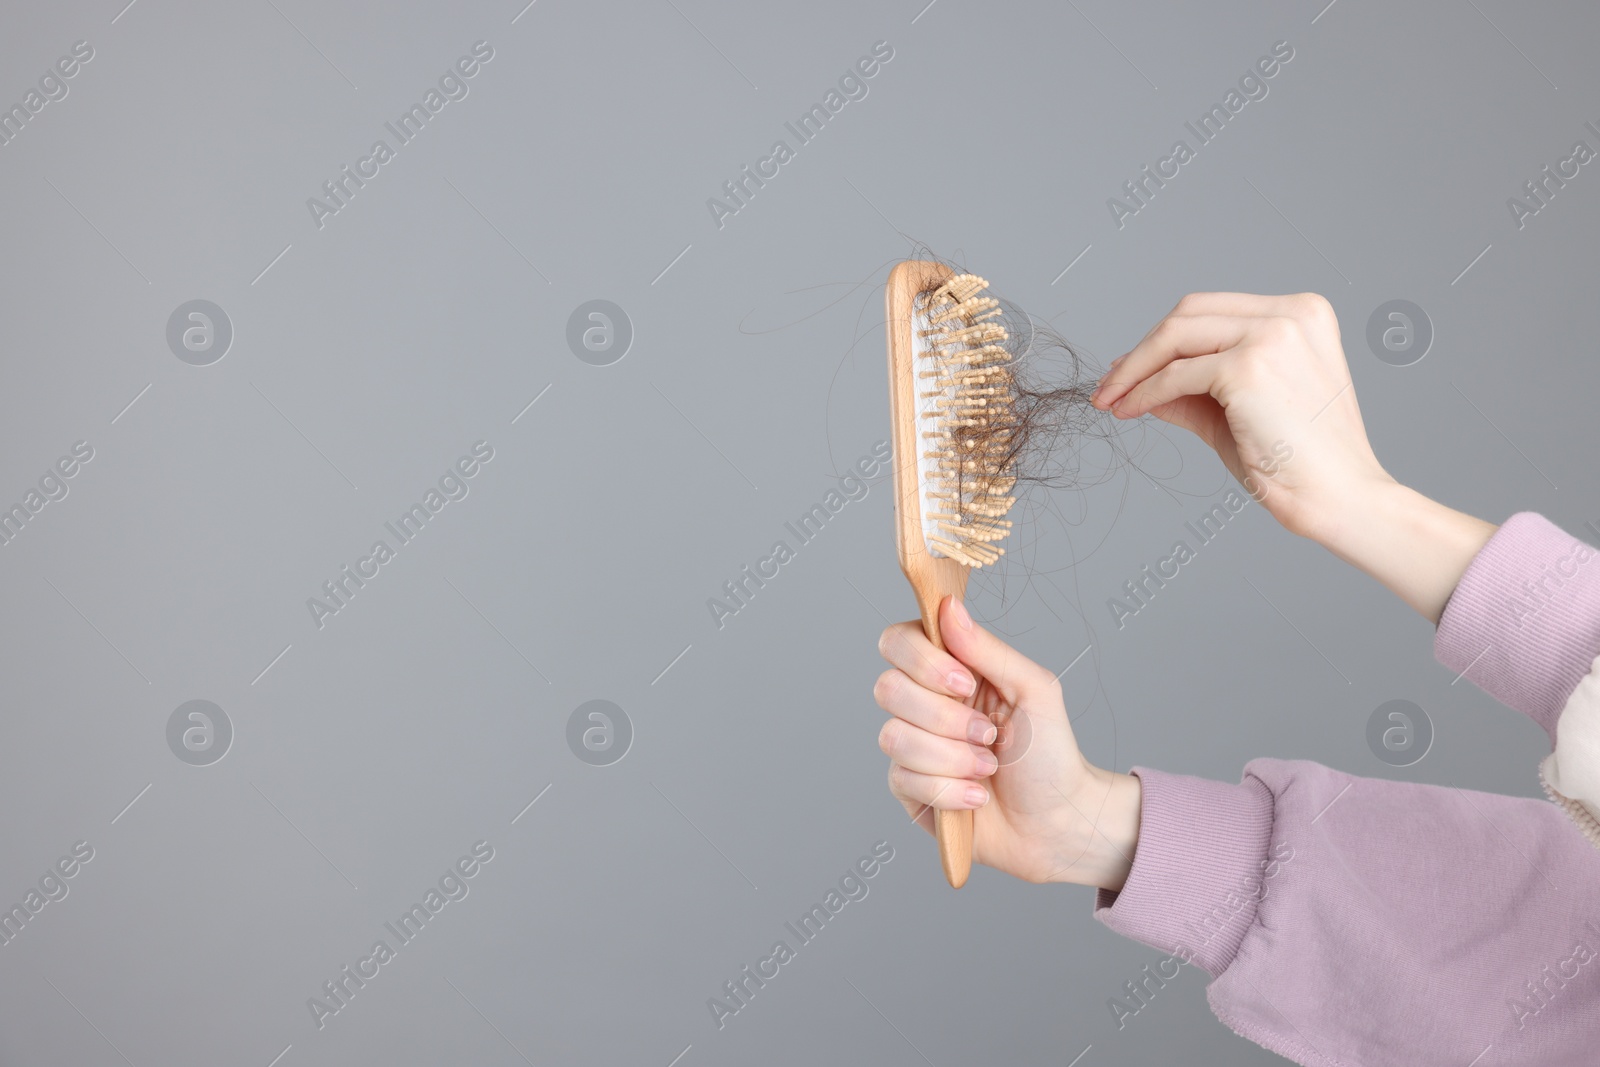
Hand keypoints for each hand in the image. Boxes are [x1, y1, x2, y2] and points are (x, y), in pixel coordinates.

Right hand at [874, 596, 1140, 890]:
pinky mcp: (908, 789)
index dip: (922, 661)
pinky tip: (977, 796)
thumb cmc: (1050, 754)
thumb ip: (988, 649)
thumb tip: (947, 607)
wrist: (1057, 822)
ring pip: (894, 738)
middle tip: (989, 734)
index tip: (964, 684)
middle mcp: (924, 703)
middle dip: (945, 719)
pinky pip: (904, 779)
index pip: (898, 641)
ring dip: (952, 758)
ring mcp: (912, 747)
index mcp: (950, 670)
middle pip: (888, 688)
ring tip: (988, 767)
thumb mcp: (1034, 690)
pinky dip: (949, 790)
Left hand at [1092, 292, 1496, 622]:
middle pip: (1189, 313)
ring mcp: (1272, 335)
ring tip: (1109, 400)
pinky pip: (1176, 375)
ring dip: (1133, 370)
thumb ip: (1189, 391)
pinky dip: (1144, 393)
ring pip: (1175, 336)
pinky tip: (1128, 411)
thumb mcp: (1233, 413)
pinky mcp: (1249, 366)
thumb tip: (1135, 383)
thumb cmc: (1296, 463)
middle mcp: (1292, 314)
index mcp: (1302, 313)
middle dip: (1142, 350)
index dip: (1163, 338)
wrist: (1337, 499)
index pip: (1212, 311)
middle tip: (1109, 385)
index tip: (1129, 370)